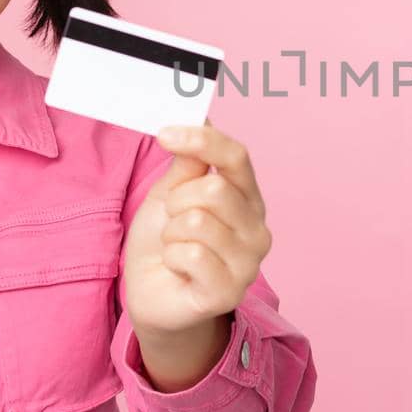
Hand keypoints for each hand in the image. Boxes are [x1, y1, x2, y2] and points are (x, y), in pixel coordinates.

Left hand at [122, 121, 271, 338]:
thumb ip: (188, 162)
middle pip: (214, 189)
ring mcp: (248, 263)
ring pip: (198, 222)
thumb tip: (199, 115)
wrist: (153, 296)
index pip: (236, 156)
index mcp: (247, 197)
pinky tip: (178, 268)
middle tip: (171, 219)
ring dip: (171, 233)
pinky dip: (172, 257)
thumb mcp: (170, 194)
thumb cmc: (165, 242)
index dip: (202, 140)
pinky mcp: (229, 292)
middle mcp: (257, 228)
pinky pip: (192, 255)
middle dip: (177, 201)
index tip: (165, 134)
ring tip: (175, 246)